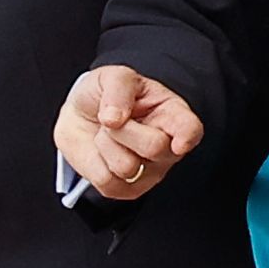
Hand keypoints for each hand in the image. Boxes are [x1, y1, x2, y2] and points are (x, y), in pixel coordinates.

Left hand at [54, 64, 202, 202]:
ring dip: (106, 145)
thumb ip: (118, 88)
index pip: (190, 129)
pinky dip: (94, 164)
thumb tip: (114, 119)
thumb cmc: (104, 95)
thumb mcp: (112, 77)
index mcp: (172, 114)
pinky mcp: (128, 190)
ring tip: (108, 134)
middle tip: (115, 119)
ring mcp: (150, 172)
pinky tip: (102, 152)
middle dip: (124, 129)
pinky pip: (108, 183)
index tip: (179, 143)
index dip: (187, 137)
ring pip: (126, 166)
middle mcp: (168, 147)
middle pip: (155, 146)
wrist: (78, 115)